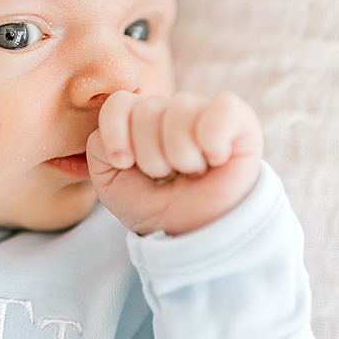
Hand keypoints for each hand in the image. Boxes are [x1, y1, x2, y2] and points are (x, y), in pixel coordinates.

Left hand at [85, 90, 262, 234]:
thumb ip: (99, 149)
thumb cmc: (157, 209)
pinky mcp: (240, 122)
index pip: (119, 102)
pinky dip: (214, 139)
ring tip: (192, 173)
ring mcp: (206, 114)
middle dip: (152, 155)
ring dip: (181, 154)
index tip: (125, 164)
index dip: (116, 133)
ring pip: (180, 108)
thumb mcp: (112, 184)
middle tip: (169, 176)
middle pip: (147, 109)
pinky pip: (223, 106)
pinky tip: (216, 159)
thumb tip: (111, 128)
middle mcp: (173, 112)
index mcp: (142, 121)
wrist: (196, 237)